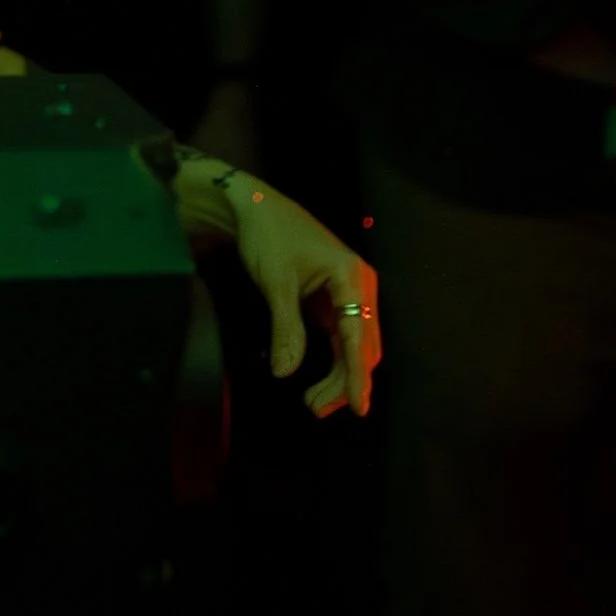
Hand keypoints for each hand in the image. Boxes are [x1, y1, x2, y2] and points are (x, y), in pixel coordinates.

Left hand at [177, 158, 379, 416]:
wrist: (253, 208)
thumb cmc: (268, 237)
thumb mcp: (276, 283)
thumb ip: (286, 329)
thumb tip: (285, 373)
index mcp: (352, 277)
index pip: (359, 336)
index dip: (357, 375)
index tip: (358, 407)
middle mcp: (359, 286)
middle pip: (362, 346)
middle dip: (345, 381)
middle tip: (315, 408)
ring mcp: (349, 294)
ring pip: (353, 346)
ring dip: (340, 375)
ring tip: (314, 403)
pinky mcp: (334, 300)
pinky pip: (342, 337)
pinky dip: (333, 361)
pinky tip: (320, 382)